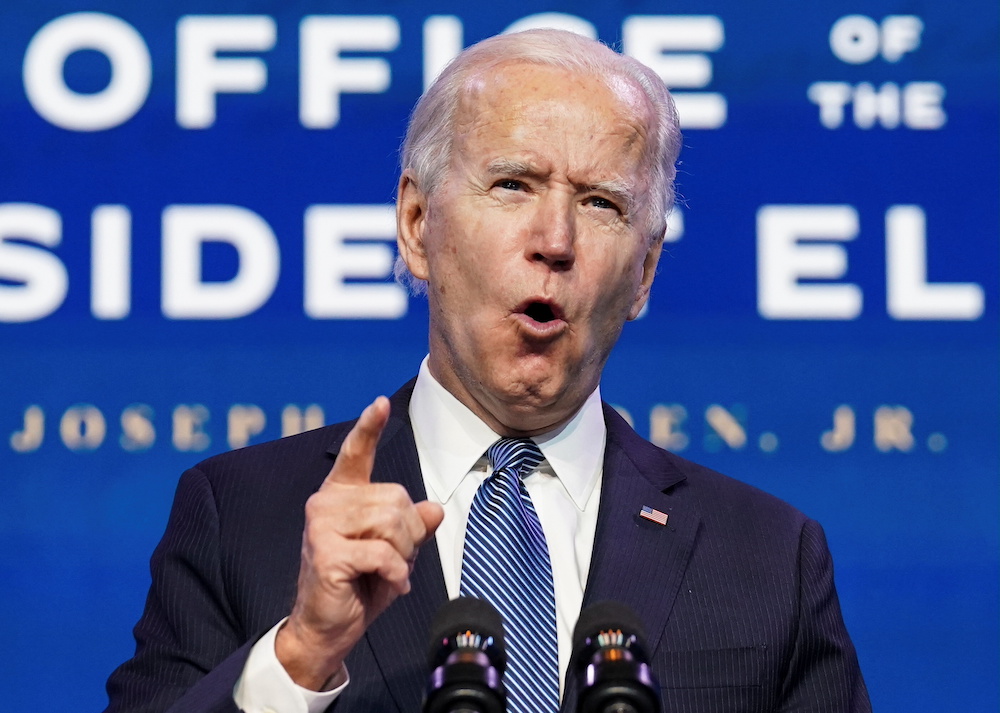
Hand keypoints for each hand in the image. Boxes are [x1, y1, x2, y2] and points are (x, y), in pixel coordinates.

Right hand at [275, 396, 444, 689]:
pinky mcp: (326, 552)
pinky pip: (384, 554)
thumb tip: (434, 509)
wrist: (327, 628)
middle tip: (393, 560)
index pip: (355, 454)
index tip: (380, 403)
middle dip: (408, 534)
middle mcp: (326, 503)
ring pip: (392, 523)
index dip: (369, 427)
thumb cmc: (359, 585)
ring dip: (402, 555)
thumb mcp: (395, 552)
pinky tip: (386, 585)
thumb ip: (412, 526)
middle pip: (397, 498)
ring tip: (387, 572)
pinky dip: (394, 574)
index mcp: (341, 496)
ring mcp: (321, 526)